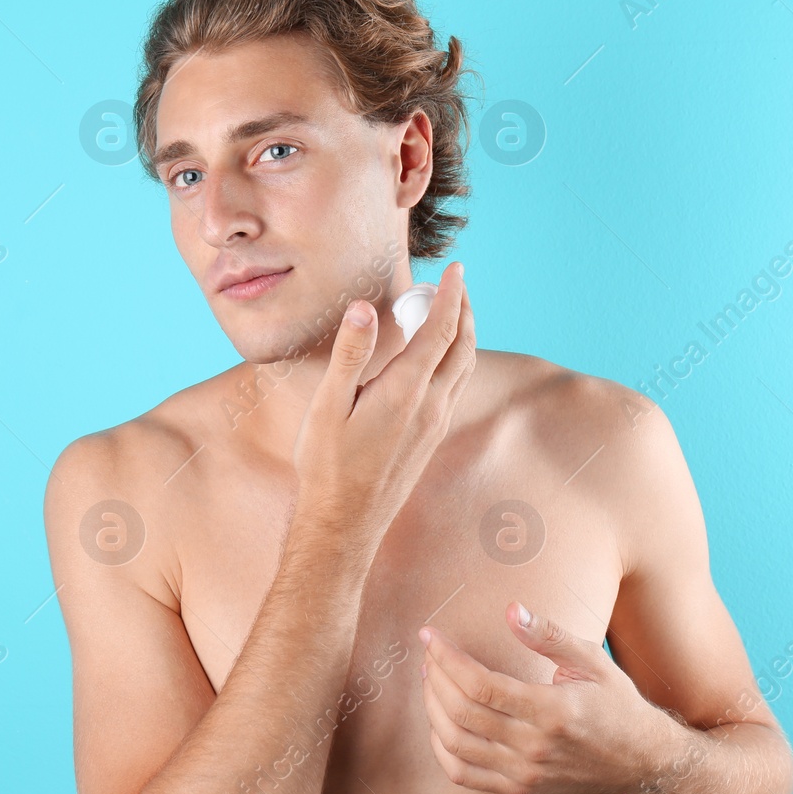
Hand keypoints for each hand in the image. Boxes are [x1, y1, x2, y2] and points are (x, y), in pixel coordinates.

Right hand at [291, 261, 475, 544]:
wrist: (344, 524)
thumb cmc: (327, 466)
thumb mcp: (328, 406)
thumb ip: (350, 354)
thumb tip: (364, 308)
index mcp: (406, 391)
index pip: (441, 330)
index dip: (451, 295)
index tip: (457, 269)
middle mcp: (430, 406)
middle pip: (463, 346)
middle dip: (465, 310)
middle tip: (456, 284)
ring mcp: (434, 425)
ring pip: (463, 368)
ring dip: (463, 335)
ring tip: (450, 312)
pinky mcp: (430, 439)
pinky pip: (454, 387)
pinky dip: (454, 360)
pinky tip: (435, 360)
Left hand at [418, 602, 682, 793]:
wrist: (640, 762)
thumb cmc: (616, 704)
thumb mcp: (592, 660)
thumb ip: (549, 635)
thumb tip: (511, 609)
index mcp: (552, 710)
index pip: (481, 684)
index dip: (448, 658)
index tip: (430, 636)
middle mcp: (534, 746)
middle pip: (463, 712)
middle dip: (435, 677)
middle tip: (429, 654)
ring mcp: (525, 772)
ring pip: (456, 744)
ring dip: (433, 709)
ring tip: (430, 680)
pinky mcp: (519, 788)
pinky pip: (464, 774)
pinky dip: (441, 749)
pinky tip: (438, 723)